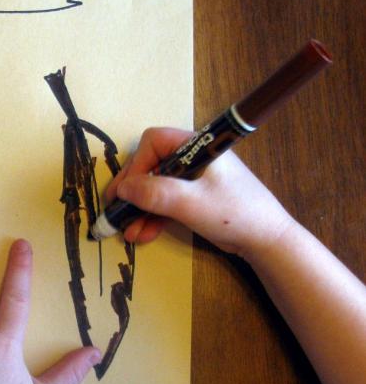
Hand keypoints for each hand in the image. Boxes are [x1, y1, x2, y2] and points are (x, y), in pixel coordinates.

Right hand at [104, 127, 293, 256]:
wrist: (266, 240)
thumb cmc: (234, 213)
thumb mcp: (191, 203)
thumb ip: (155, 194)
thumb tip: (122, 190)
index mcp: (196, 146)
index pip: (154, 143)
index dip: (136, 166)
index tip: (126, 192)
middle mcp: (191, 158)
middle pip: (150, 166)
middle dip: (133, 193)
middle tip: (116, 212)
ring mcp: (192, 179)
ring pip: (154, 188)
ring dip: (139, 210)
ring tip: (128, 232)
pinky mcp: (193, 198)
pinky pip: (164, 203)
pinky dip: (152, 217)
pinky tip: (142, 234)